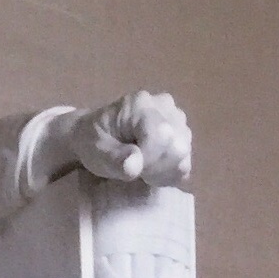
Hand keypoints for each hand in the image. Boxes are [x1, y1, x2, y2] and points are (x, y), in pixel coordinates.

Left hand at [40, 89, 191, 189]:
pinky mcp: (182, 133)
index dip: (148, 159)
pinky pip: (185, 162)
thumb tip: (134, 166)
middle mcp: (164, 106)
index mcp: (140, 104)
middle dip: (156, 167)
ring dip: (162, 171)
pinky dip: (169, 173)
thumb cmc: (93, 141)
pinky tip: (152, 170)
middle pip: (177, 147)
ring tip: (142, 169)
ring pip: (183, 156)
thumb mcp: (94, 152)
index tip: (129, 166)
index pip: (162, 135)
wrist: (96, 134)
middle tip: (135, 168)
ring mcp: (177, 118)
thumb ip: (114, 159)